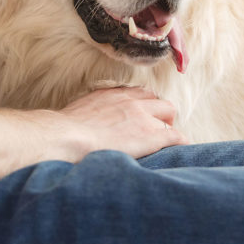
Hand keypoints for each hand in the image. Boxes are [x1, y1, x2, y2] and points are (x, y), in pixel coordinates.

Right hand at [59, 86, 186, 157]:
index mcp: (112, 94)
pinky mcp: (151, 134)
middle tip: (155, 128)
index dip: (142, 106)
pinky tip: (179, 150)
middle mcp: (130, 100)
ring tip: (165, 140)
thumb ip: (88, 115)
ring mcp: (143, 116)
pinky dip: (179, 142)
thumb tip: (81, 126)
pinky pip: (175, 135)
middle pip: (156, 99)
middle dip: (159, 113)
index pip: (136, 93)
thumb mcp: (77, 113)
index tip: (140, 117)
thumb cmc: (64, 131)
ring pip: (169, 113)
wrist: (68, 136)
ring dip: (168, 125)